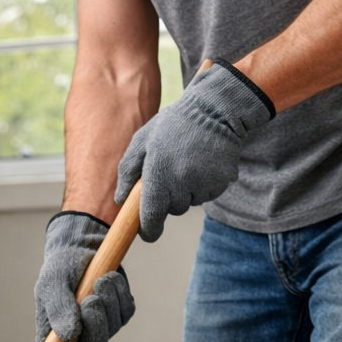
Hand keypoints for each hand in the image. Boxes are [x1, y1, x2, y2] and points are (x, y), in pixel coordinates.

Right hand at [34, 210, 134, 341]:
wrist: (81, 247)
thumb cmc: (60, 268)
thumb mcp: (52, 283)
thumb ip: (58, 308)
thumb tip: (69, 335)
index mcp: (56, 337)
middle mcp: (81, 337)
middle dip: (96, 324)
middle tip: (91, 300)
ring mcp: (103, 326)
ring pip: (114, 326)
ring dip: (108, 301)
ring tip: (100, 278)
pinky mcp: (119, 312)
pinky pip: (126, 310)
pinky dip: (120, 292)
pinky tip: (110, 278)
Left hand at [115, 61, 273, 241]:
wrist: (215, 109)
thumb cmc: (173, 124)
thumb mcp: (143, 140)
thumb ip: (128, 171)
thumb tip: (119, 199)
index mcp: (159, 174)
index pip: (152, 216)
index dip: (149, 229)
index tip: (147, 233)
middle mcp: (182, 183)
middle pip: (173, 209)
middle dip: (170, 196)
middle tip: (172, 168)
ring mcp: (204, 184)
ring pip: (190, 202)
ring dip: (187, 189)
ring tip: (189, 160)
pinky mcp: (221, 183)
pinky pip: (207, 194)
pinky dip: (204, 184)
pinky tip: (203, 162)